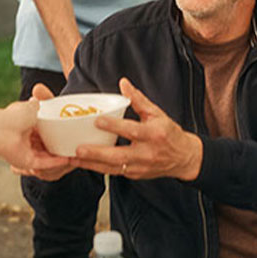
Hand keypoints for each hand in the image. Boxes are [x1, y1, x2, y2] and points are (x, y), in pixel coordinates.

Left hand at [0, 98, 71, 176]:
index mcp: (24, 128)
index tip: (66, 130)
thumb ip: (36, 105)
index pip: (41, 131)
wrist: (2, 130)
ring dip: (59, 154)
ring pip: (45, 155)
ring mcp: (25, 153)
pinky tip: (68, 158)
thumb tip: (37, 100)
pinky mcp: (27, 162)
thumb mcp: (30, 107)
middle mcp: (24, 141)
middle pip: (44, 144)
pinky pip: (44, 163)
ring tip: (74, 151)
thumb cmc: (14, 117)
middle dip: (57, 144)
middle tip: (73, 142)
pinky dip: (56, 162)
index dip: (52, 131)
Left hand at [72, 77, 201, 180]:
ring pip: (112, 168)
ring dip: (91, 164)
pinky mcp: (134, 175)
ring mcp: (140, 167)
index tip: (97, 120)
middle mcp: (146, 153)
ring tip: (72, 159)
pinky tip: (83, 163)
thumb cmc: (169, 133)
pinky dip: (97, 168)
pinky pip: (113, 172)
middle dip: (97, 153)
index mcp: (154, 135)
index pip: (132, 130)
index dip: (114, 126)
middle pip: (119, 156)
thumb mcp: (157, 113)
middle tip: (78, 149)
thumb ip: (138, 99)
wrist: (184, 158)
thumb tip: (123, 83)